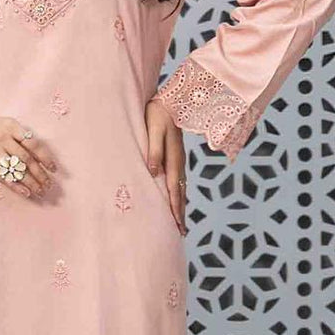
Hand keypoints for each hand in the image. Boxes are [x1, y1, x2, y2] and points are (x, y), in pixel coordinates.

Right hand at [0, 108, 56, 199]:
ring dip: (31, 182)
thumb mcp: (2, 123)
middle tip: (49, 185)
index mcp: (11, 126)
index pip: (34, 144)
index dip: (46, 158)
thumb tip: (37, 153)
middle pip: (27, 159)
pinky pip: (3, 176)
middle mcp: (3, 138)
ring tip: (40, 191)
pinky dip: (16, 185)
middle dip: (40, 174)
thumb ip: (18, 135)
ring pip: (17, 169)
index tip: (54, 169)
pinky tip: (25, 192)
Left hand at [145, 97, 187, 235]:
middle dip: (181, 213)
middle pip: (180, 194)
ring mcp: (180, 161)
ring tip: (180, 222)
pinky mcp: (177, 158)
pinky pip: (179, 181)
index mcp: (173, 159)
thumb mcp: (154, 130)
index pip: (174, 190)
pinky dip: (180, 194)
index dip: (174, 208)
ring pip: (181, 189)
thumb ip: (153, 151)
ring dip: (181, 206)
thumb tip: (152, 172)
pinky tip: (178, 200)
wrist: (172, 101)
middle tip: (181, 233)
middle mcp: (179, 163)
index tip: (176, 225)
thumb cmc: (158, 114)